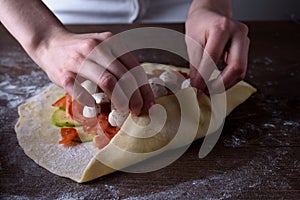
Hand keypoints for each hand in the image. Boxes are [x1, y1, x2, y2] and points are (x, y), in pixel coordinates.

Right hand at [32, 30, 154, 114]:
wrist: (49, 43)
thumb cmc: (81, 51)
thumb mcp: (103, 48)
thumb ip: (119, 63)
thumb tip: (139, 92)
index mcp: (110, 42)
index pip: (134, 68)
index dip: (144, 89)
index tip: (149, 104)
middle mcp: (96, 48)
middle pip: (123, 76)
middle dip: (135, 97)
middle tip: (136, 110)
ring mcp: (79, 60)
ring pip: (107, 81)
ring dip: (119, 100)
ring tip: (123, 110)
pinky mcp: (64, 74)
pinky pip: (82, 91)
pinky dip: (92, 102)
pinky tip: (97, 108)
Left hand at [185, 1, 249, 93]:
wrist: (210, 14)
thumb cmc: (200, 25)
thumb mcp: (193, 44)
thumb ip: (196, 67)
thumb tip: (196, 87)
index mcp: (221, 28)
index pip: (212, 59)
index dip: (204, 78)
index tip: (196, 89)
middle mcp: (237, 33)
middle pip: (236, 67)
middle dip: (222, 84)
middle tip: (208, 92)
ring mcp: (244, 39)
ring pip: (241, 70)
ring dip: (226, 83)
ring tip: (211, 88)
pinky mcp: (246, 47)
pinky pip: (240, 68)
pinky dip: (229, 78)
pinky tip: (218, 82)